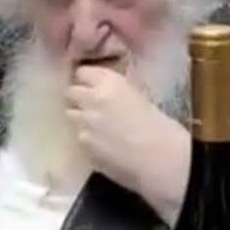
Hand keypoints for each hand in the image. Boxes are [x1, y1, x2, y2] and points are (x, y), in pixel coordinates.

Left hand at [66, 66, 189, 223]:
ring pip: (70, 114)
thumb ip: (115, 92)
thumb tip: (104, 93)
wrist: (159, 157)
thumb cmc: (158, 126)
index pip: (83, 72)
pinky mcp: (83, 143)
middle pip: (71, 92)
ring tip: (95, 127)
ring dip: (79, 118)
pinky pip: (78, 136)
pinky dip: (87, 139)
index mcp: (110, 82)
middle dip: (78, 98)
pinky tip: (102, 145)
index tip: (90, 86)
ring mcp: (85, 121)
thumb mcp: (137, 97)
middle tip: (90, 107)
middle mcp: (93, 98)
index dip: (86, 80)